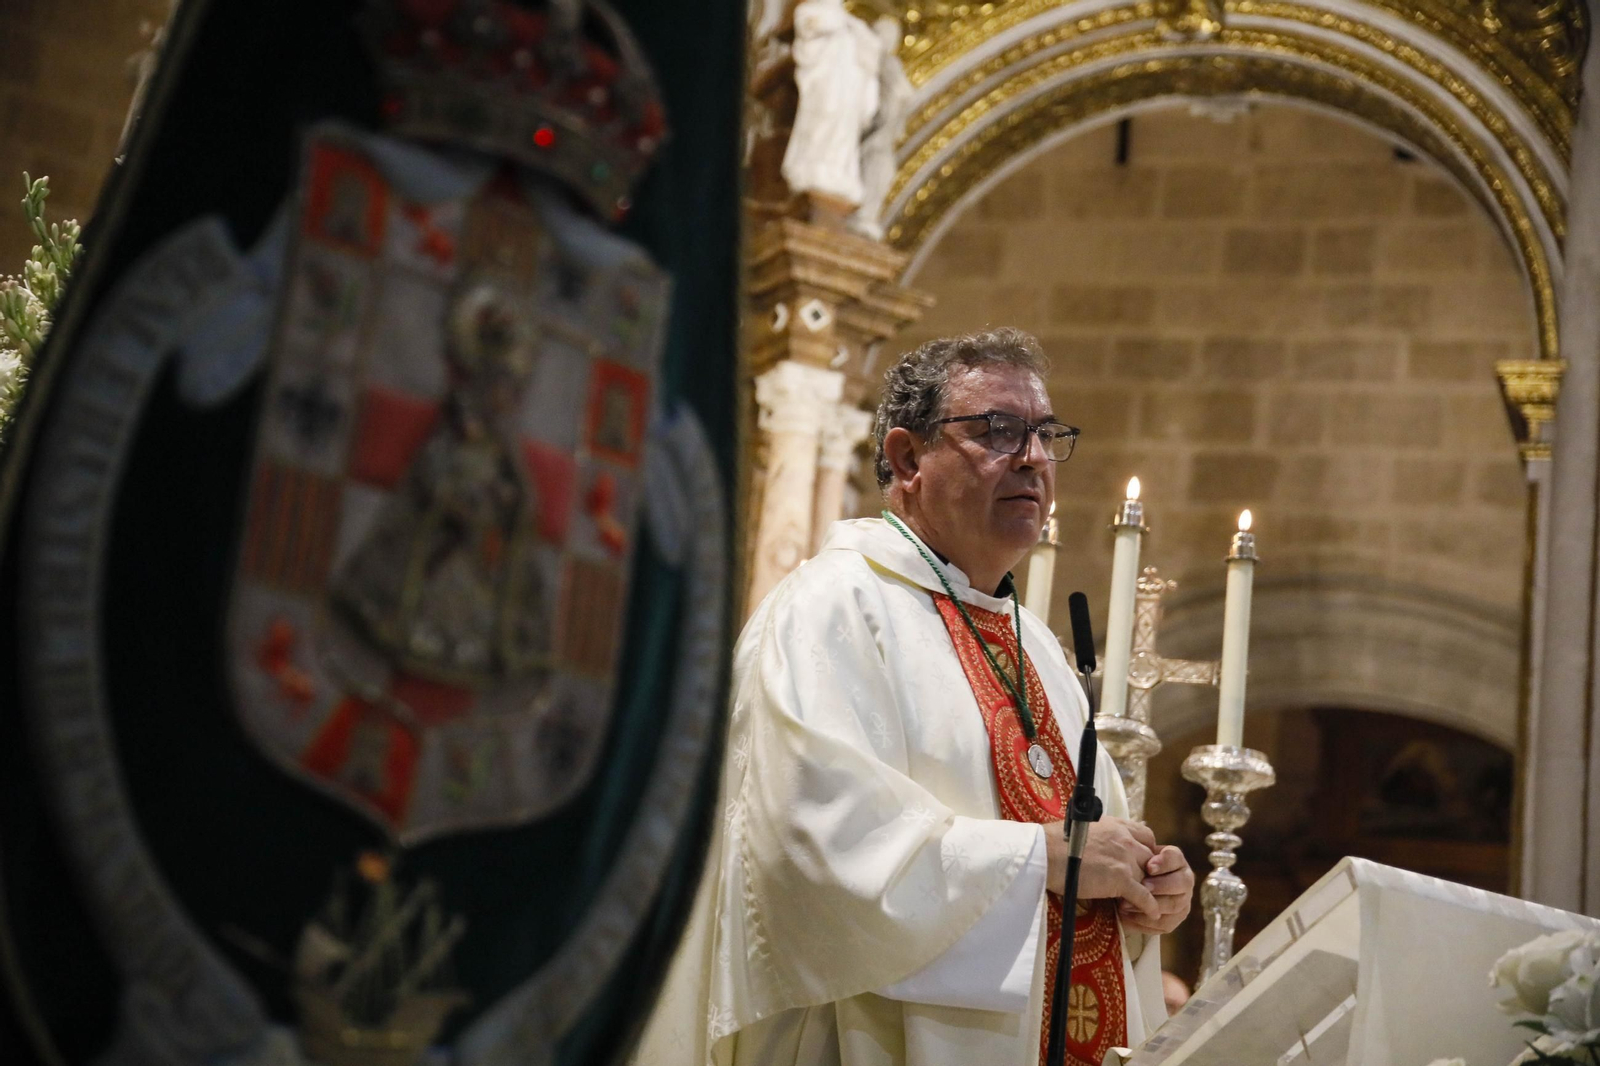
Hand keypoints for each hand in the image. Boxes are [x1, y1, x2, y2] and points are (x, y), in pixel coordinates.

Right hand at [1043, 817, 1158, 921]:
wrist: (1044, 853)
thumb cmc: (1055, 842)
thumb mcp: (1085, 829)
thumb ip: (1102, 835)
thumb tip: (1101, 843)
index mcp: (1116, 825)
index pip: (1147, 837)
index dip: (1148, 852)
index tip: (1143, 863)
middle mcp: (1125, 838)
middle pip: (1151, 859)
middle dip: (1149, 874)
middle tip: (1144, 887)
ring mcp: (1124, 858)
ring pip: (1149, 879)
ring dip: (1149, 892)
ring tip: (1144, 904)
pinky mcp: (1120, 878)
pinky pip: (1144, 896)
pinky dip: (1149, 906)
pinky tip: (1151, 914)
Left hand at [1118, 845, 1193, 934]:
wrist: (1124, 890)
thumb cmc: (1129, 868)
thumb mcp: (1132, 853)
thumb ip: (1137, 844)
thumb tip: (1141, 838)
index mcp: (1176, 861)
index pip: (1176, 858)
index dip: (1164, 862)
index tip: (1149, 866)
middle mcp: (1184, 880)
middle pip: (1182, 883)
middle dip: (1162, 885)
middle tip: (1143, 887)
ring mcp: (1182, 901)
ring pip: (1174, 905)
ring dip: (1152, 905)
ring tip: (1127, 904)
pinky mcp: (1173, 920)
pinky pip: (1165, 924)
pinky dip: (1146, 921)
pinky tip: (1128, 917)